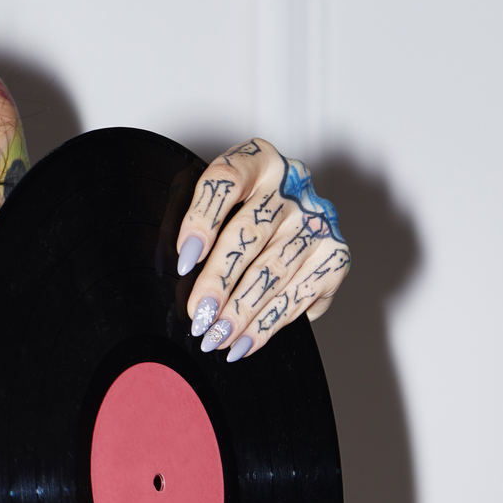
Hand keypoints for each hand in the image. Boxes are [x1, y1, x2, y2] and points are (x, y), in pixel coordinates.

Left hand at [174, 139, 349, 361]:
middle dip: (220, 281)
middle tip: (198, 315)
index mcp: (257, 159)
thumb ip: (184, 216)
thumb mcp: (209, 197)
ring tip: (216, 337)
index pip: (225, 180)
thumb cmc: (237, 207)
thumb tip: (167, 264)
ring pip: (274, 271)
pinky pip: (298, 297)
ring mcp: (318, 221)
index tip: (183, 260)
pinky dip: (268, 325)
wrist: (290, 214)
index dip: (203, 219)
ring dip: (242, 312)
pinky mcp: (335, 256)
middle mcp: (293, 185)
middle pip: (249, 234)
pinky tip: (244, 343)